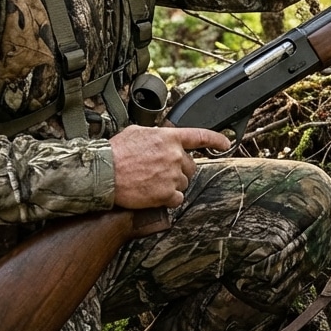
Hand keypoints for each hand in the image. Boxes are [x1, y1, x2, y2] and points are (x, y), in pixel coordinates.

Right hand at [109, 125, 231, 208]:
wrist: (103, 173)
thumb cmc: (115, 152)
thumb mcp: (137, 132)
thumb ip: (156, 134)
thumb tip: (161, 136)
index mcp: (169, 138)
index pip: (200, 136)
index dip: (216, 140)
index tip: (226, 143)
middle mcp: (174, 156)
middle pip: (191, 167)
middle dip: (179, 170)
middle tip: (161, 172)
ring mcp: (171, 176)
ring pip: (183, 183)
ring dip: (171, 185)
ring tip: (152, 182)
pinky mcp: (165, 194)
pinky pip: (177, 199)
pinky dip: (168, 199)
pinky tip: (154, 194)